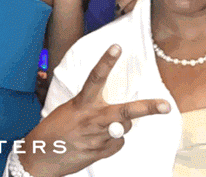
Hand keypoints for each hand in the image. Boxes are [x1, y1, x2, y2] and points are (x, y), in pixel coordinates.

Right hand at [20, 45, 169, 176]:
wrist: (39, 158)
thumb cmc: (55, 129)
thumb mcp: (71, 110)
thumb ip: (94, 108)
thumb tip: (119, 117)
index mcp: (81, 103)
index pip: (95, 77)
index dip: (106, 61)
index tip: (117, 46)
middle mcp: (92, 120)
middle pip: (125, 112)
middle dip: (147, 108)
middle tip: (165, 105)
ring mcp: (98, 138)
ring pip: (124, 129)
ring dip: (120, 127)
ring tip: (104, 128)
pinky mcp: (100, 154)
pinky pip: (116, 144)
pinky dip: (112, 141)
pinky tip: (98, 141)